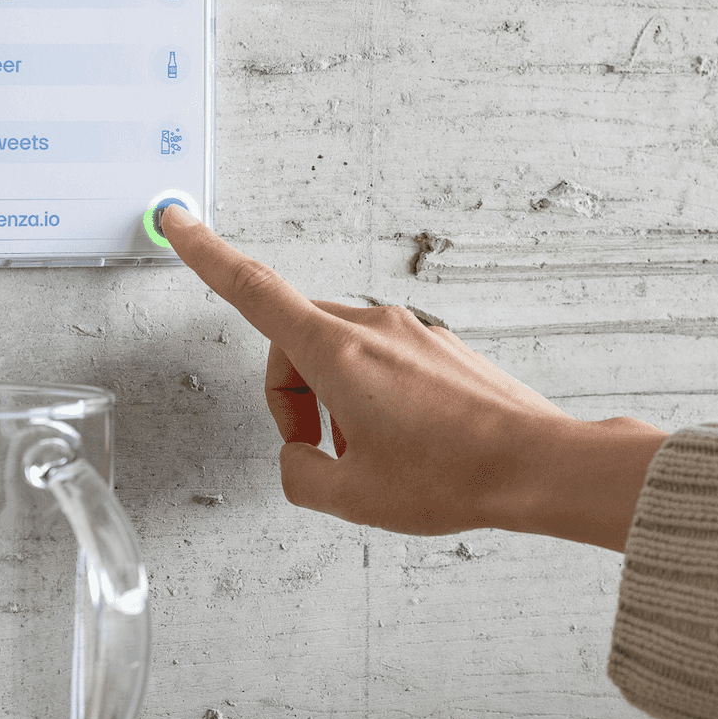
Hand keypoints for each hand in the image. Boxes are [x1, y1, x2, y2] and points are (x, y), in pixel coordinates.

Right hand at [159, 206, 667, 550]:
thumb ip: (300, 475)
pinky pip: (377, 362)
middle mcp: (372, 327)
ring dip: (332, 403)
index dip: (206, 254)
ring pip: (335, 354)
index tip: (177, 221)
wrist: (540, 464)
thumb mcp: (354, 497)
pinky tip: (403, 445)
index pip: (253, 290)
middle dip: (290, 396)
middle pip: (293, 342)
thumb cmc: (455, 475)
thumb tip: (298, 460)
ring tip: (371, 458)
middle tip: (317, 451)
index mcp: (338, 352)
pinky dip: (368, 399)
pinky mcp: (435, 346)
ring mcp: (408, 332)